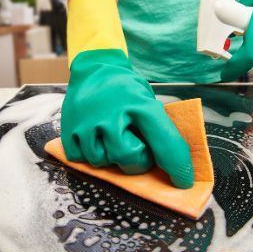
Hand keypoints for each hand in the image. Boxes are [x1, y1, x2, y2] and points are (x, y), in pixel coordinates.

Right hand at [62, 49, 193, 187]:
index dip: (177, 167)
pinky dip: (88, 155)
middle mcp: (112, 114)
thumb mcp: (147, 100)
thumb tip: (167, 164)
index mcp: (139, 105)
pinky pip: (81, 160)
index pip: (164, 143)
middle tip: (135, 146)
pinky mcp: (69, 130)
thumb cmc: (125, 89)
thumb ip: (155, 128)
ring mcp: (87, 123)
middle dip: (136, 160)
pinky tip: (94, 140)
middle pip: (128, 157)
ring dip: (110, 157)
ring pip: (102, 161)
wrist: (93, 69)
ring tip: (110, 139)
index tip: (183, 182)